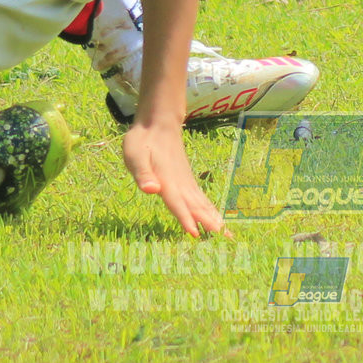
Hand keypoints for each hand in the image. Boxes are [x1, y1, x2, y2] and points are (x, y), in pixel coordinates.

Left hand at [122, 119, 226, 238]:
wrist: (158, 123)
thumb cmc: (142, 141)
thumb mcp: (135, 155)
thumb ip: (143, 173)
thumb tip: (151, 190)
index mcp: (166, 180)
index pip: (176, 202)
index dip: (185, 217)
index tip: (195, 233)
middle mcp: (180, 183)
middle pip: (196, 205)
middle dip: (209, 223)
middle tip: (225, 239)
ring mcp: (186, 182)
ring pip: (202, 203)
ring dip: (214, 218)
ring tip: (228, 234)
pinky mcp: (188, 181)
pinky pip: (201, 199)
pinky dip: (211, 210)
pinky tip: (217, 221)